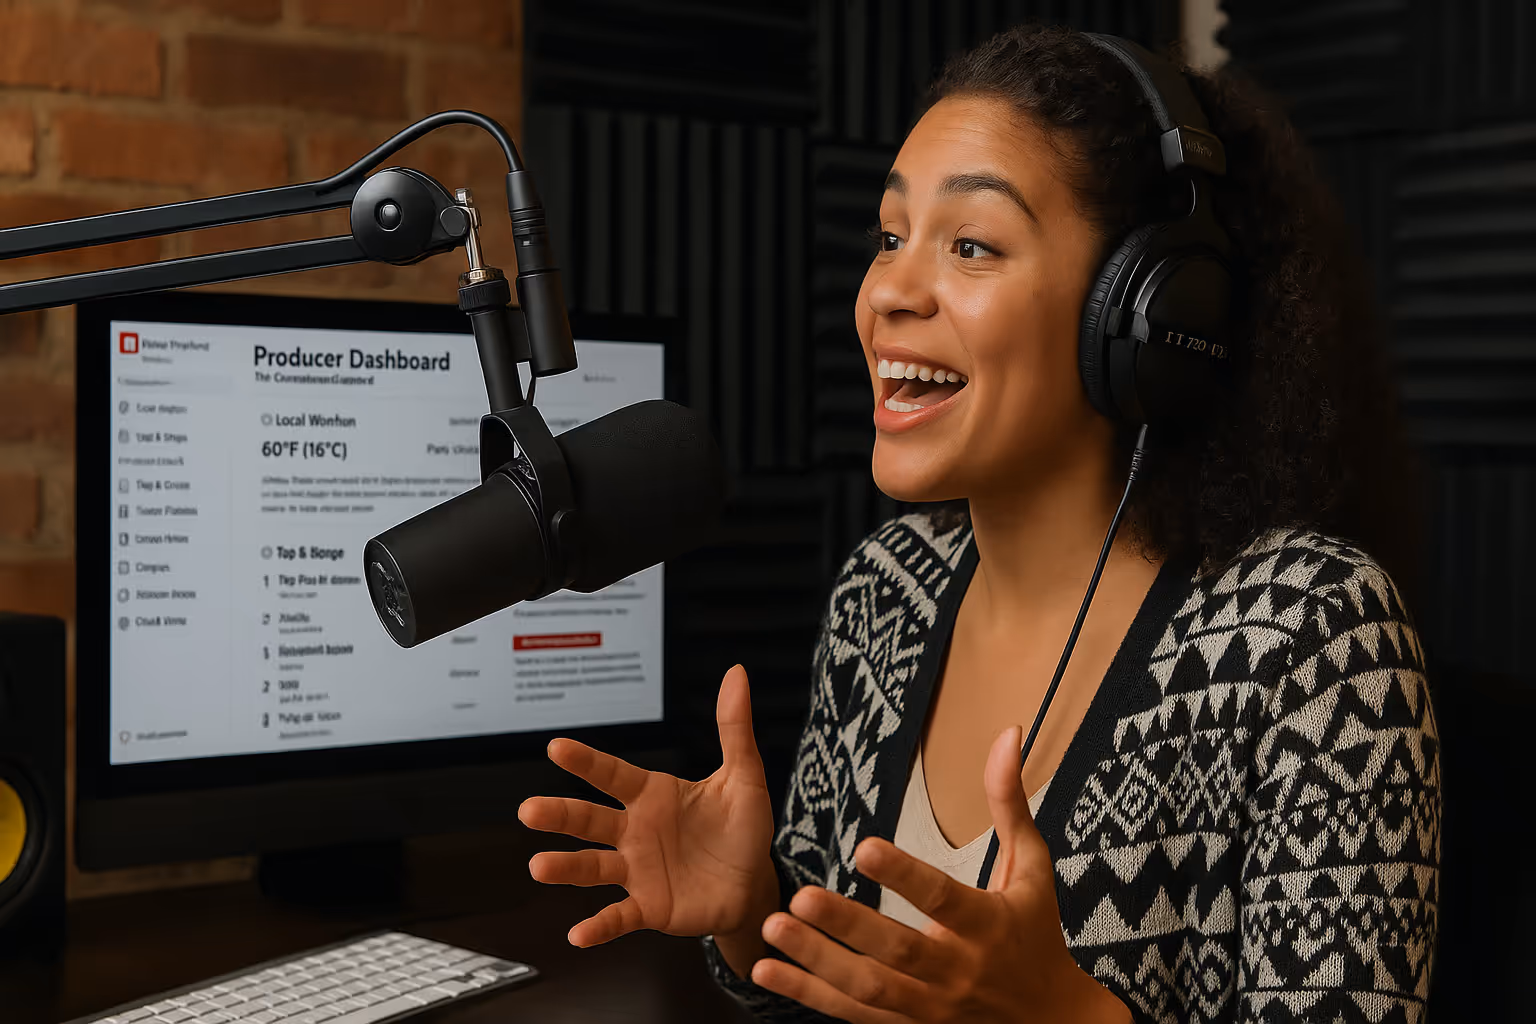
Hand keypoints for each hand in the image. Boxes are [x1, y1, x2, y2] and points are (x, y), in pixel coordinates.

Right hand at [518, 664, 777, 947]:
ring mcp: (637, 871)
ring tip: (538, 867)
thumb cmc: (742, 828)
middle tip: (527, 811)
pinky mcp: (649, 907)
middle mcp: (634, 831)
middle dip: (559, 815)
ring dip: (566, 868)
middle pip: (589, 821)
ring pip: (594, 866)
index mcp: (652, 795)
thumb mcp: (744, 777)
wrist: (754, 883)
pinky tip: (578, 935)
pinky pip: (619, 916)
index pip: (612, 775)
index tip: (555, 747)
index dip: (586, 762)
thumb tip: (736, 673)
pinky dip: (599, 926)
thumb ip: (733, 728)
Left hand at [749, 725, 1130, 1023]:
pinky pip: (852, 1015)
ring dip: (816, 962)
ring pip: (868, 989)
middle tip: (799, 895)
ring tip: (771, 927)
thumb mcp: (1030, 867)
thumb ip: (1008, 802)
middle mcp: (957, 971)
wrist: (1050, 1021)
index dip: (904, 875)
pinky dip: (807, 995)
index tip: (863, 846)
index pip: (942, 897)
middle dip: (846, 925)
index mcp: (986, 925)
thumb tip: (1008, 732)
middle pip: (896, 950)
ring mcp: (930, 1008)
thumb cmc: (1036, 931)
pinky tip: (763, 970)